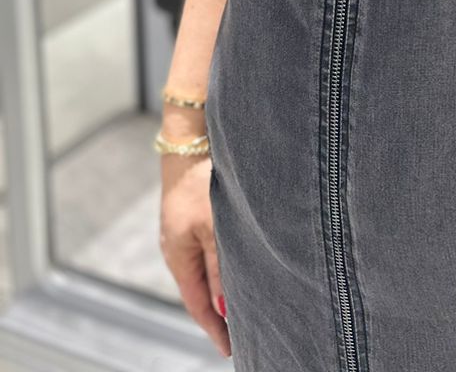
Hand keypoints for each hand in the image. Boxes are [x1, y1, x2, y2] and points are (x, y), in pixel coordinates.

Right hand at [159, 152, 229, 358]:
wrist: (191, 138)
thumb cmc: (202, 181)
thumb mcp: (214, 226)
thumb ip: (221, 266)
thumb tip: (224, 307)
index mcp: (178, 256)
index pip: (198, 304)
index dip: (215, 329)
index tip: (232, 350)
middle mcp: (177, 248)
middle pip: (200, 291)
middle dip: (220, 315)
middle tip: (244, 335)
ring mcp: (184, 232)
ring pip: (205, 271)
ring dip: (222, 290)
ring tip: (244, 307)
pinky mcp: (193, 216)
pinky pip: (207, 252)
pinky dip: (221, 268)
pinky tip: (236, 268)